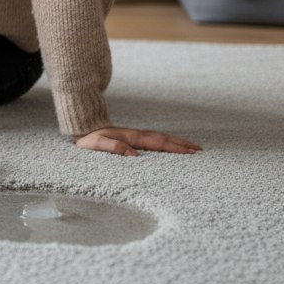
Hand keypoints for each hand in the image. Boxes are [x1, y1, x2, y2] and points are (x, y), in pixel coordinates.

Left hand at [74, 127, 200, 156]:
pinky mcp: (136, 137)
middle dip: (182, 144)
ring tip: (194, 148)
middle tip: (199, 151)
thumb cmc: (89, 139)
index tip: (190, 152)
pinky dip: (168, 141)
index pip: (157, 143)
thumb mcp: (96, 145)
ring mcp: (138, 135)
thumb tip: (134, 155)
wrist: (84, 128)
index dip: (174, 148)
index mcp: (131, 138)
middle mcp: (137, 135)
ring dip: (178, 142)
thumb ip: (113, 148)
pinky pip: (156, 139)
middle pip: (164, 139)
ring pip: (162, 137)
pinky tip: (175, 145)